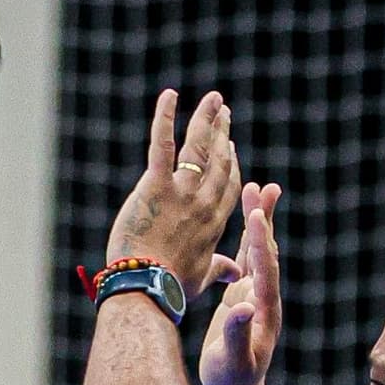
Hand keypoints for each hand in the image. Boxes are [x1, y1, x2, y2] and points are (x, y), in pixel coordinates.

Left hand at [105, 89, 244, 278]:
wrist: (148, 287)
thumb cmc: (172, 288)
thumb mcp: (201, 278)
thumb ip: (218, 269)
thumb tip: (235, 274)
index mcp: (214, 224)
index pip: (228, 186)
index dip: (231, 165)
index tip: (230, 148)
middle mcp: (204, 203)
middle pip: (219, 161)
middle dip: (223, 134)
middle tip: (225, 113)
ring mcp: (182, 192)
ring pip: (199, 147)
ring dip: (208, 119)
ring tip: (214, 100)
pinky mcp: (156, 185)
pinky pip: (162, 144)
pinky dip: (165, 117)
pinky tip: (170, 96)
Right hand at [199, 181, 285, 384]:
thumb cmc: (231, 381)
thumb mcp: (233, 361)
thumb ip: (238, 333)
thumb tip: (243, 307)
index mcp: (264, 311)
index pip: (265, 270)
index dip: (261, 243)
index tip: (256, 216)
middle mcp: (264, 299)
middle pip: (267, 253)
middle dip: (264, 220)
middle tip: (265, 188)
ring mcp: (254, 296)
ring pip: (258, 253)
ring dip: (257, 222)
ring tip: (258, 190)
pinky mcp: (243, 297)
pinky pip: (246, 262)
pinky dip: (247, 239)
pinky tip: (247, 220)